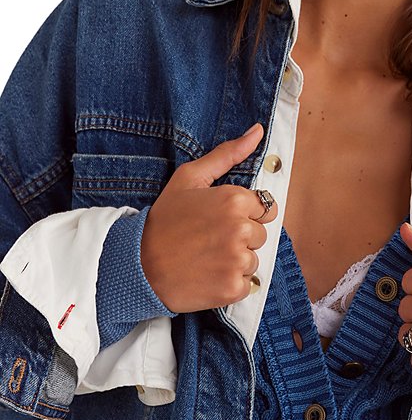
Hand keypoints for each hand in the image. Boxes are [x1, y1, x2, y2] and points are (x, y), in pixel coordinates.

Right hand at [140, 123, 278, 312]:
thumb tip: (257, 131)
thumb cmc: (164, 220)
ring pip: (254, 260)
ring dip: (235, 261)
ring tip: (206, 257)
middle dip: (241, 237)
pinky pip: (247, 283)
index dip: (243, 214)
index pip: (265, 208)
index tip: (218, 220)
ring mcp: (238, 260)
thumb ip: (227, 154)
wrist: (138, 265)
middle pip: (261, 235)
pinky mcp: (233, 288)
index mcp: (235, 200)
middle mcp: (241, 229)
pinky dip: (230, 283)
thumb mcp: (190, 178)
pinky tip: (208, 275)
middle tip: (208, 240)